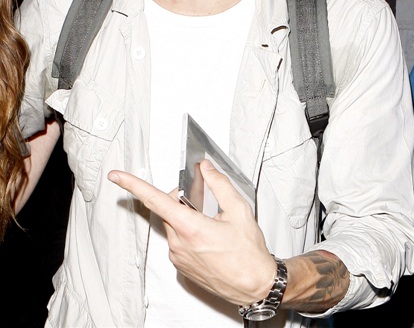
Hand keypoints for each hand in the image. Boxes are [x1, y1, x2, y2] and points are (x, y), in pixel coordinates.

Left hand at [108, 159, 275, 305]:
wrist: (255, 285)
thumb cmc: (249, 254)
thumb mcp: (239, 211)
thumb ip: (220, 185)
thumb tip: (207, 169)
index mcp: (191, 228)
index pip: (155, 200)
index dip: (133, 185)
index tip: (117, 176)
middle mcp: (179, 244)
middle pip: (167, 210)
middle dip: (178, 199)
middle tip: (201, 201)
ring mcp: (178, 257)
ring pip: (173, 226)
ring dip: (185, 218)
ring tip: (210, 225)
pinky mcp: (181, 267)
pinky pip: (177, 242)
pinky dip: (187, 234)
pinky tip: (208, 239)